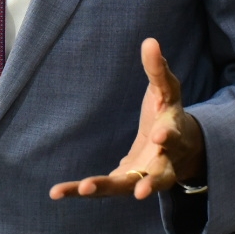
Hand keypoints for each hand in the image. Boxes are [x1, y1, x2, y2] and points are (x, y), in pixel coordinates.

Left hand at [49, 38, 204, 200]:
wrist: (179, 151)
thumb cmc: (169, 114)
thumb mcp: (167, 90)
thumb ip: (158, 69)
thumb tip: (150, 41)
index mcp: (173, 137)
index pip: (173, 137)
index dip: (168, 136)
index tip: (160, 136)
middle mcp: (163, 163)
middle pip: (159, 176)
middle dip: (149, 183)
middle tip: (138, 192)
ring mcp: (142, 177)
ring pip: (127, 187)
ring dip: (106, 188)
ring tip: (84, 189)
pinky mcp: (123, 184)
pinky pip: (102, 190)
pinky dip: (78, 191)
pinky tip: (55, 192)